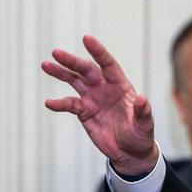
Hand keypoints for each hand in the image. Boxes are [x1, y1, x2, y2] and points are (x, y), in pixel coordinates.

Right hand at [42, 35, 158, 175]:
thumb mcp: (145, 124)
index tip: (86, 39)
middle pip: (87, 70)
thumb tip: (143, 98)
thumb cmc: (141, 135)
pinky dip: (59, 103)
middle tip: (56, 53)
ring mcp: (93, 99)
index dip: (98, 52)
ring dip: (61, 73)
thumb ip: (143, 112)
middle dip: (72, 61)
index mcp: (121, 86)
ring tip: (46, 65)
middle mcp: (105, 89)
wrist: (130, 152)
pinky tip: (49, 103)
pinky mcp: (84, 112)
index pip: (108, 65)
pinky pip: (69, 105)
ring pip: (75, 82)